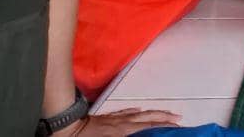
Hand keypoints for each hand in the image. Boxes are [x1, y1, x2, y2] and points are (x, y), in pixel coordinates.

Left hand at [53, 108, 179, 136]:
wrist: (65, 127)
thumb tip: (138, 134)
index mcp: (123, 130)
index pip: (149, 126)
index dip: (164, 124)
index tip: (177, 124)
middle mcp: (122, 122)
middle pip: (148, 117)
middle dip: (164, 116)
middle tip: (178, 117)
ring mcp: (114, 118)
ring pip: (139, 113)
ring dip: (153, 113)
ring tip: (164, 113)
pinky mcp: (107, 117)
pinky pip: (125, 112)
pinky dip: (135, 111)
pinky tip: (139, 110)